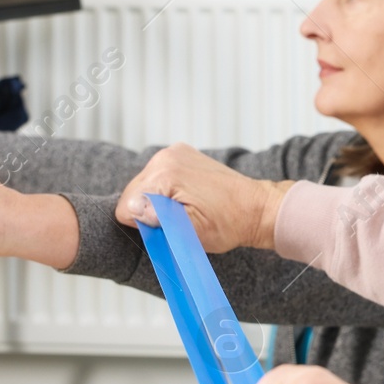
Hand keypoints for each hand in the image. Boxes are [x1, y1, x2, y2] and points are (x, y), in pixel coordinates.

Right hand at [116, 143, 291, 251]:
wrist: (257, 208)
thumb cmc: (229, 223)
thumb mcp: (192, 231)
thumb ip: (158, 219)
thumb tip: (133, 209)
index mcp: (166, 174)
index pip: (126, 206)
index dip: (143, 224)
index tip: (167, 227)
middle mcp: (167, 157)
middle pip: (134, 193)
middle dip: (150, 211)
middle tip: (178, 219)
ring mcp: (175, 152)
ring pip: (145, 185)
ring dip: (158, 200)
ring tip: (185, 208)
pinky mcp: (182, 154)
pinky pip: (159, 176)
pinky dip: (167, 190)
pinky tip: (187, 197)